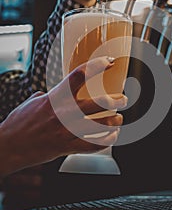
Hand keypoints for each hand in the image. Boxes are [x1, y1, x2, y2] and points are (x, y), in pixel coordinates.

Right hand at [0, 57, 126, 177]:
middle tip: (123, 99)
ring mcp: (67, 131)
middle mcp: (65, 113)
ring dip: (115, 122)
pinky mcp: (68, 147)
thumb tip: (58, 93)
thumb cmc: (19, 122)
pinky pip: (94, 145)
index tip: (110, 61)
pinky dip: (107, 141)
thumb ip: (51, 95)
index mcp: (56, 97)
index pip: (80, 75)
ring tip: (119, 119)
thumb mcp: (34, 101)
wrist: (9, 146)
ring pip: (102, 126)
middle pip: (100, 103)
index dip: (98, 65)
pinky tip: (111, 137)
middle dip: (117, 100)